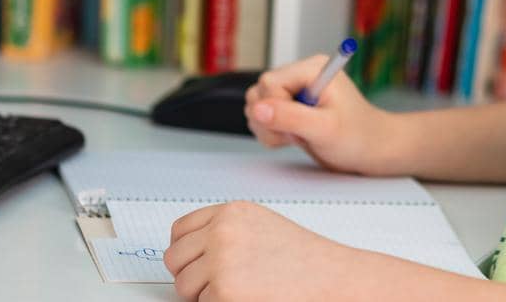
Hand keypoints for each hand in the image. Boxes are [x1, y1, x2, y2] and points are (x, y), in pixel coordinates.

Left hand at [165, 201, 353, 301]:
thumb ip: (226, 231)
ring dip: (203, 295)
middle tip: (214, 284)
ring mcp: (221, 262)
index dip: (184, 251)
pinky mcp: (224, 291)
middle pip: (175, 259)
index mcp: (231, 213)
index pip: (180, 230)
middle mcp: (222, 232)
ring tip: (237, 291)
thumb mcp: (261, 227)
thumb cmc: (304, 259)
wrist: (331, 279)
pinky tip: (246, 298)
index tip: (191, 262)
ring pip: (183, 286)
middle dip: (190, 275)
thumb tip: (191, 250)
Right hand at [244, 55, 402, 175]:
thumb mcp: (324, 129)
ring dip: (271, 129)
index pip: (270, 82)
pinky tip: (295, 138)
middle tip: (299, 134)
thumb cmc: (358, 138)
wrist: (370, 150)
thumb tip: (257, 108)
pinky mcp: (290, 106)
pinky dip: (272, 133)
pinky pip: (263, 116)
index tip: (296, 126)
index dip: (276, 109)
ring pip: (257, 105)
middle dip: (272, 121)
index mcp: (312, 69)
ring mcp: (294, 91)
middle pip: (259, 93)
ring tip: (299, 137)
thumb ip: (289, 117)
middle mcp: (301, 75)